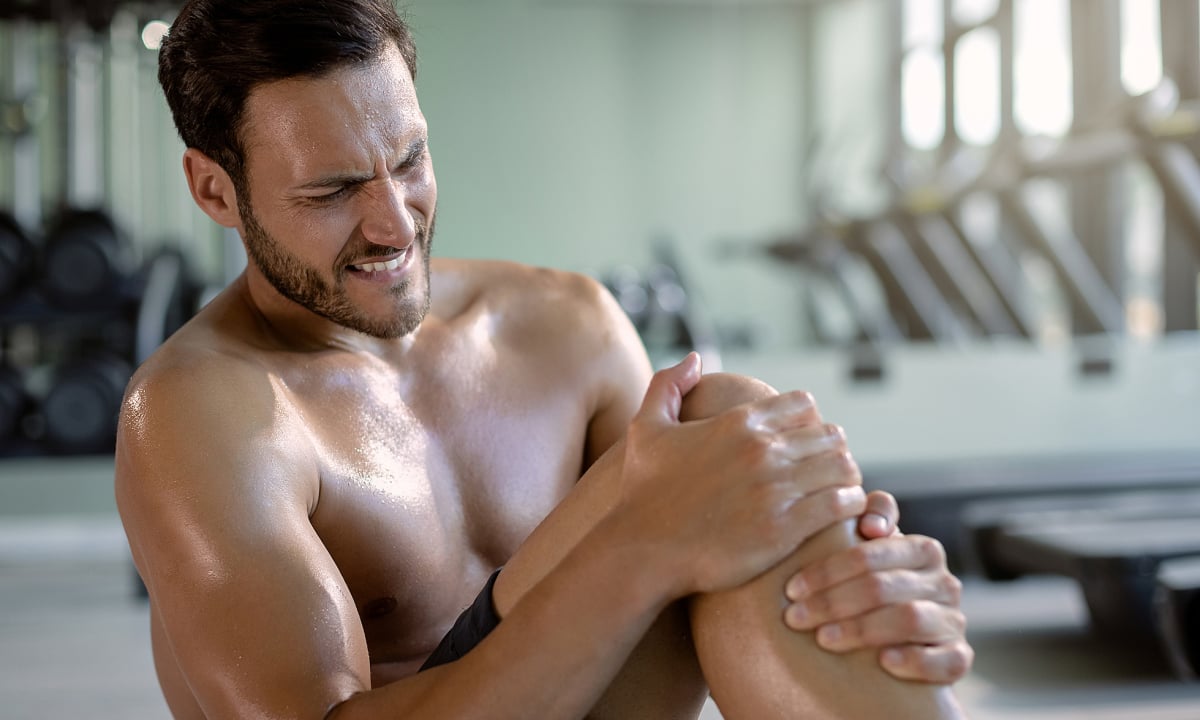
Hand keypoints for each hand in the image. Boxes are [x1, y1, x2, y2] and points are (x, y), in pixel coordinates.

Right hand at [610, 354, 866, 597]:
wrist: (642, 550)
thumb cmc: (642, 492)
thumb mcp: (646, 428)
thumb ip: (668, 385)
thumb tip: (696, 358)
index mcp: (738, 422)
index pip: (804, 405)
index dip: (809, 423)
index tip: (805, 445)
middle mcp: (762, 448)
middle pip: (830, 435)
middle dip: (831, 452)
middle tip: (826, 474)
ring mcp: (776, 487)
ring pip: (843, 466)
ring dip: (846, 478)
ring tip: (838, 493)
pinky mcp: (786, 526)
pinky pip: (842, 503)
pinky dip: (849, 506)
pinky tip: (840, 515)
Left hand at [782, 495, 972, 683]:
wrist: (905, 641)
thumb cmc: (876, 588)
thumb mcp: (868, 554)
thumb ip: (869, 519)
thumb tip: (870, 525)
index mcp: (922, 550)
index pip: (870, 554)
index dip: (828, 570)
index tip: (792, 588)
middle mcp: (944, 582)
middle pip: (882, 587)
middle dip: (832, 602)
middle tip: (796, 617)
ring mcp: (953, 620)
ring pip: (909, 619)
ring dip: (861, 629)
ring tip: (823, 638)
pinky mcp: (959, 657)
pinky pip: (945, 659)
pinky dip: (914, 660)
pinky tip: (884, 662)